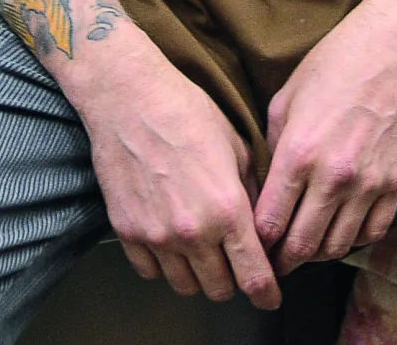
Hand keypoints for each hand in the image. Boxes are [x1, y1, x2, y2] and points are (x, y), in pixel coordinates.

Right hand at [60, 25, 281, 308]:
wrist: (129, 98)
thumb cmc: (186, 112)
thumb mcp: (237, 148)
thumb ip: (250, 194)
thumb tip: (259, 223)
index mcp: (227, 210)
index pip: (254, 275)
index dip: (267, 293)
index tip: (270, 297)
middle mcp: (192, 232)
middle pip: (219, 289)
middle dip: (233, 281)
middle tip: (233, 263)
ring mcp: (156, 235)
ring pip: (185, 287)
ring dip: (198, 276)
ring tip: (200, 252)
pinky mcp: (127, 231)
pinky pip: (150, 271)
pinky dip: (163, 265)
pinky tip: (169, 242)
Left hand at [254, 0, 396, 271]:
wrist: (392, 50)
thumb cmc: (332, 66)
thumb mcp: (285, 102)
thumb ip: (273, 150)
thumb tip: (266, 188)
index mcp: (298, 154)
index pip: (269, 224)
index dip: (257, 246)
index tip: (252, 249)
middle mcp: (333, 176)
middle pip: (303, 246)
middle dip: (283, 262)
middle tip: (274, 264)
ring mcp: (369, 184)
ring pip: (338, 246)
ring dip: (317, 255)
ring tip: (305, 250)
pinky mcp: (396, 184)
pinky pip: (373, 233)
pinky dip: (354, 242)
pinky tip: (341, 233)